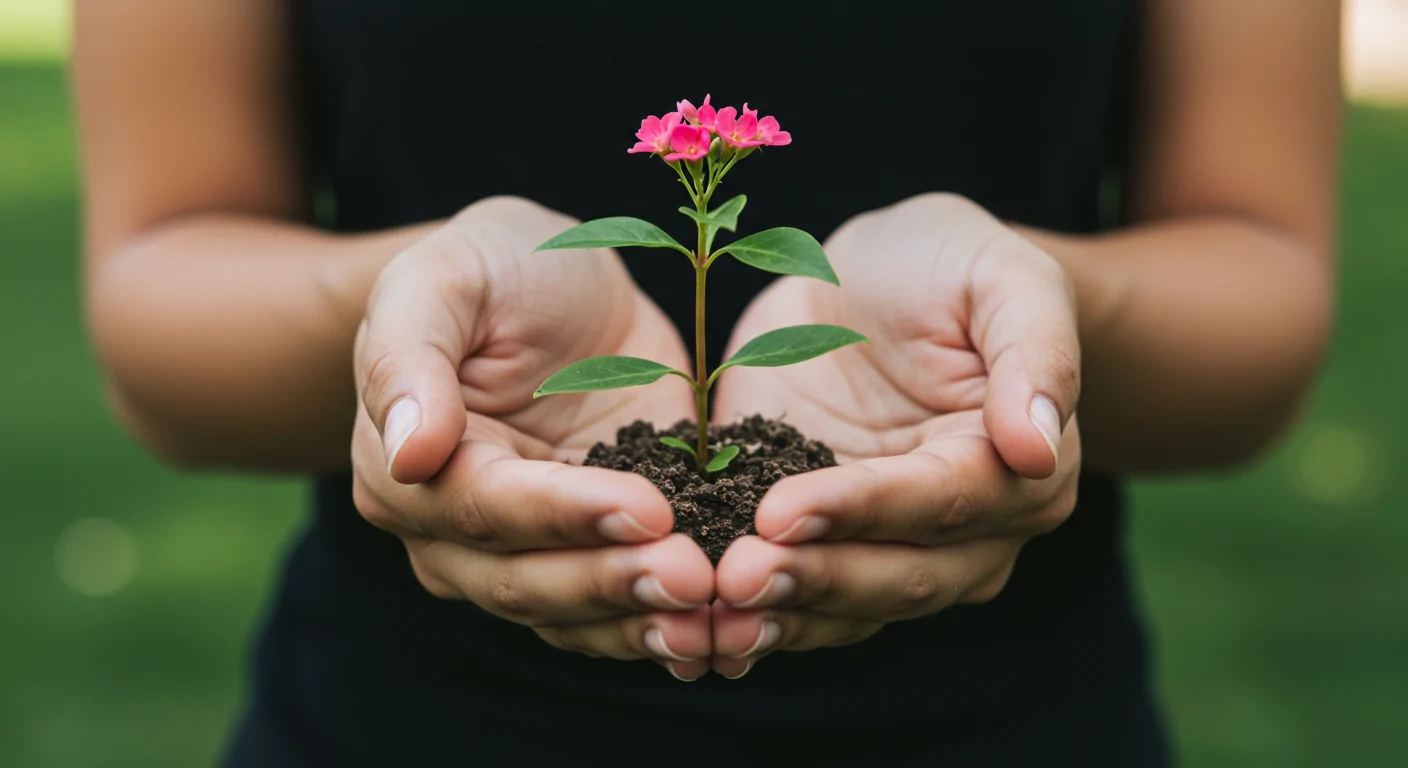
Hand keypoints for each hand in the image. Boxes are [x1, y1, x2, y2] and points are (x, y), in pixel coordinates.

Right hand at [351, 196, 713, 679]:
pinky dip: (666, 623)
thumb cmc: (488, 268)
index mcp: (406, 471)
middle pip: (528, 581)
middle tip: (697, 578)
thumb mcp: (442, 278)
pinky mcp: (596, 550)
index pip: (485, 508)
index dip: (565, 515)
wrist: (553, 280)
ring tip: (716, 618)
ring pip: (574, 614)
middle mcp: (457, 534)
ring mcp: (529, 551)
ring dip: (643, 621)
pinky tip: (722, 628)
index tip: (646, 509)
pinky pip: (620, 609)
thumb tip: (408, 453)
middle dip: (614, 583)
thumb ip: (409, 357)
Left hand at [709, 193, 1081, 677]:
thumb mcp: (1002, 277)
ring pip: (848, 606)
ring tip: (714, 614)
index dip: (865, 509)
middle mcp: (966, 532)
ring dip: (781, 615)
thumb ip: (1035, 352)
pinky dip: (755, 616)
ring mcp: (889, 547)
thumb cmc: (949, 266)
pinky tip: (701, 625)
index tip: (783, 509)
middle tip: (734, 578)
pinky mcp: (822, 544)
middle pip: (898, 575)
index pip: (943, 502)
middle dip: (815, 578)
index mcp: (1020, 471)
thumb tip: (1038, 446)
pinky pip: (799, 599)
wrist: (876, 282)